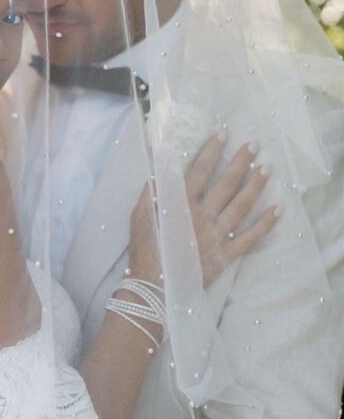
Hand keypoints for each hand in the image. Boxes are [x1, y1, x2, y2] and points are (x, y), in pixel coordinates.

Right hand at [131, 132, 279, 286]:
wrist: (153, 284)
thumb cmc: (145, 247)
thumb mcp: (140, 214)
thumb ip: (152, 191)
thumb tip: (160, 168)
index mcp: (180, 202)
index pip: (200, 170)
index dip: (211, 151)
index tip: (223, 134)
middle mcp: (202, 214)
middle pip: (226, 183)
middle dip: (241, 162)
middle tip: (255, 145)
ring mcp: (216, 234)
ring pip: (241, 205)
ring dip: (255, 186)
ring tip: (267, 169)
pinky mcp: (225, 254)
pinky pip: (249, 237)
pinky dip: (264, 224)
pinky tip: (277, 210)